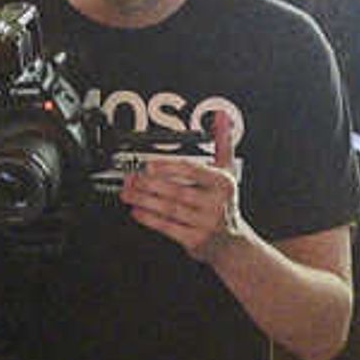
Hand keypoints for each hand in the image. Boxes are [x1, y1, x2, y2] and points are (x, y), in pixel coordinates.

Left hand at [114, 107, 245, 258]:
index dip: (168, 167)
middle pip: (177, 191)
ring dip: (145, 200)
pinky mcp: (195, 240)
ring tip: (128, 193)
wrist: (232, 243)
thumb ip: (222, 143)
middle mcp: (215, 204)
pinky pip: (168, 228)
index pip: (192, 171)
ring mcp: (205, 223)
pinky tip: (137, 211)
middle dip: (150, 185)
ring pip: (169, 209)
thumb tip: (222, 116)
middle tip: (132, 179)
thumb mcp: (229, 172)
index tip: (148, 165)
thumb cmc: (225, 204)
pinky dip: (150, 219)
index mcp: (222, 184)